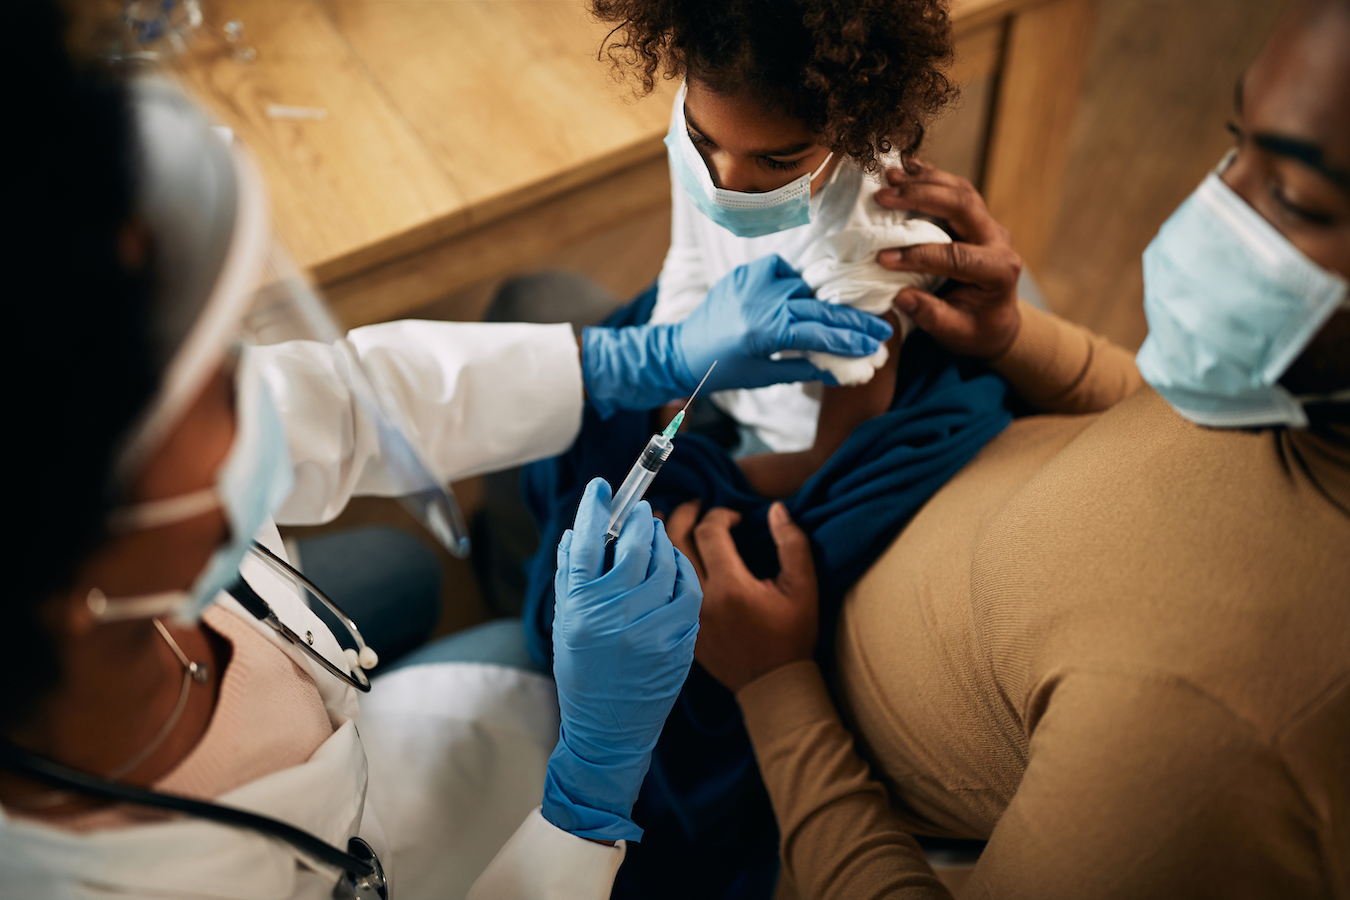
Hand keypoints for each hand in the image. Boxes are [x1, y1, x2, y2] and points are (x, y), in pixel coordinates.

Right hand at [543, 478, 701, 842]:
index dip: (596, 508)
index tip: (603, 488)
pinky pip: (687, 592)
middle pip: (635, 545)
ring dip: (664, 542)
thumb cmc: (582, 671)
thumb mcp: (565, 623)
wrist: (609, 729)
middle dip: (640, 518)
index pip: (586, 541)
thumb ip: (572, 575)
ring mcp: (651, 629)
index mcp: (580, 608)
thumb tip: (582, 529)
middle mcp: (615, 616)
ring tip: (658, 536)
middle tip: (642, 509)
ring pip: (667, 564)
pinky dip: (683, 572)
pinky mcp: (679, 642)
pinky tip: (676, 568)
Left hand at [580, 255, 891, 416]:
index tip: (876, 344)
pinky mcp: (746, 272)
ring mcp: (752, 281)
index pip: (819, 332)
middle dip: (851, 322)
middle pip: (818, 308)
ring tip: (843, 322)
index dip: (850, 339)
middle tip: (879, 330)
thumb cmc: (723, 371)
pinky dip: (793, 286)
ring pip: (803, 289)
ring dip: (821, 306)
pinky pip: (783, 273)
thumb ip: (805, 368)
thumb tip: (844, 369)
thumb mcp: (765, 375)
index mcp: (763, 330)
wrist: (681, 351)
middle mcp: (760, 300)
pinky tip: (797, 301)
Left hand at [666, 500, 817, 692]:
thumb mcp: (804, 588)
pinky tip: (667, 554)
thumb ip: (792, 543)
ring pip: (663, 563)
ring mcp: (686, 614)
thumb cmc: (791, 636)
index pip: (709, 531)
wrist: (771, 684)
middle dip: (684, 514)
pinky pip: (662, 586)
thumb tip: (776, 509)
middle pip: (676, 541)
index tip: (734, 517)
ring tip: (669, 519)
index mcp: (731, 586)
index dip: (719, 514)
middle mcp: (702, 599)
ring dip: (664, 536)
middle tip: (695, 505)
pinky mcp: (681, 625)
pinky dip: (663, 564)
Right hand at [874, 161, 1022, 358]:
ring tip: (890, 177)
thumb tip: (902, 296)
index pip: (958, 256)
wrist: (995, 320)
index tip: (883, 258)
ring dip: (923, 180)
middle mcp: (998, 240)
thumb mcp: (956, 334)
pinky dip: (930, 177)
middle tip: (883, 198)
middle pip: (963, 206)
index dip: (919, 255)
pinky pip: (955, 189)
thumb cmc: (975, 330)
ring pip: (960, 190)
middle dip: (921, 198)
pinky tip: (905, 168)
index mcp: (999, 271)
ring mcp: (988, 225)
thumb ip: (932, 316)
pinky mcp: (975, 217)